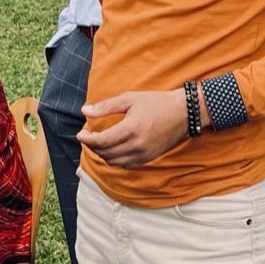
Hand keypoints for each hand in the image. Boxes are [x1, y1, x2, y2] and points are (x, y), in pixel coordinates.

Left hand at [78, 89, 192, 167]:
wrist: (183, 113)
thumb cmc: (156, 103)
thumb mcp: (130, 99)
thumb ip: (106, 106)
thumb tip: (84, 111)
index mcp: (131, 129)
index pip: (101, 141)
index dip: (87, 139)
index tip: (80, 134)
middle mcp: (137, 145)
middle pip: (105, 153)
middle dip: (92, 146)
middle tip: (87, 136)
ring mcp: (144, 154)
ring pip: (114, 161)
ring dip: (103, 154)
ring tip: (99, 142)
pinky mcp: (148, 158)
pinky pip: (126, 164)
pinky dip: (115, 159)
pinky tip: (113, 148)